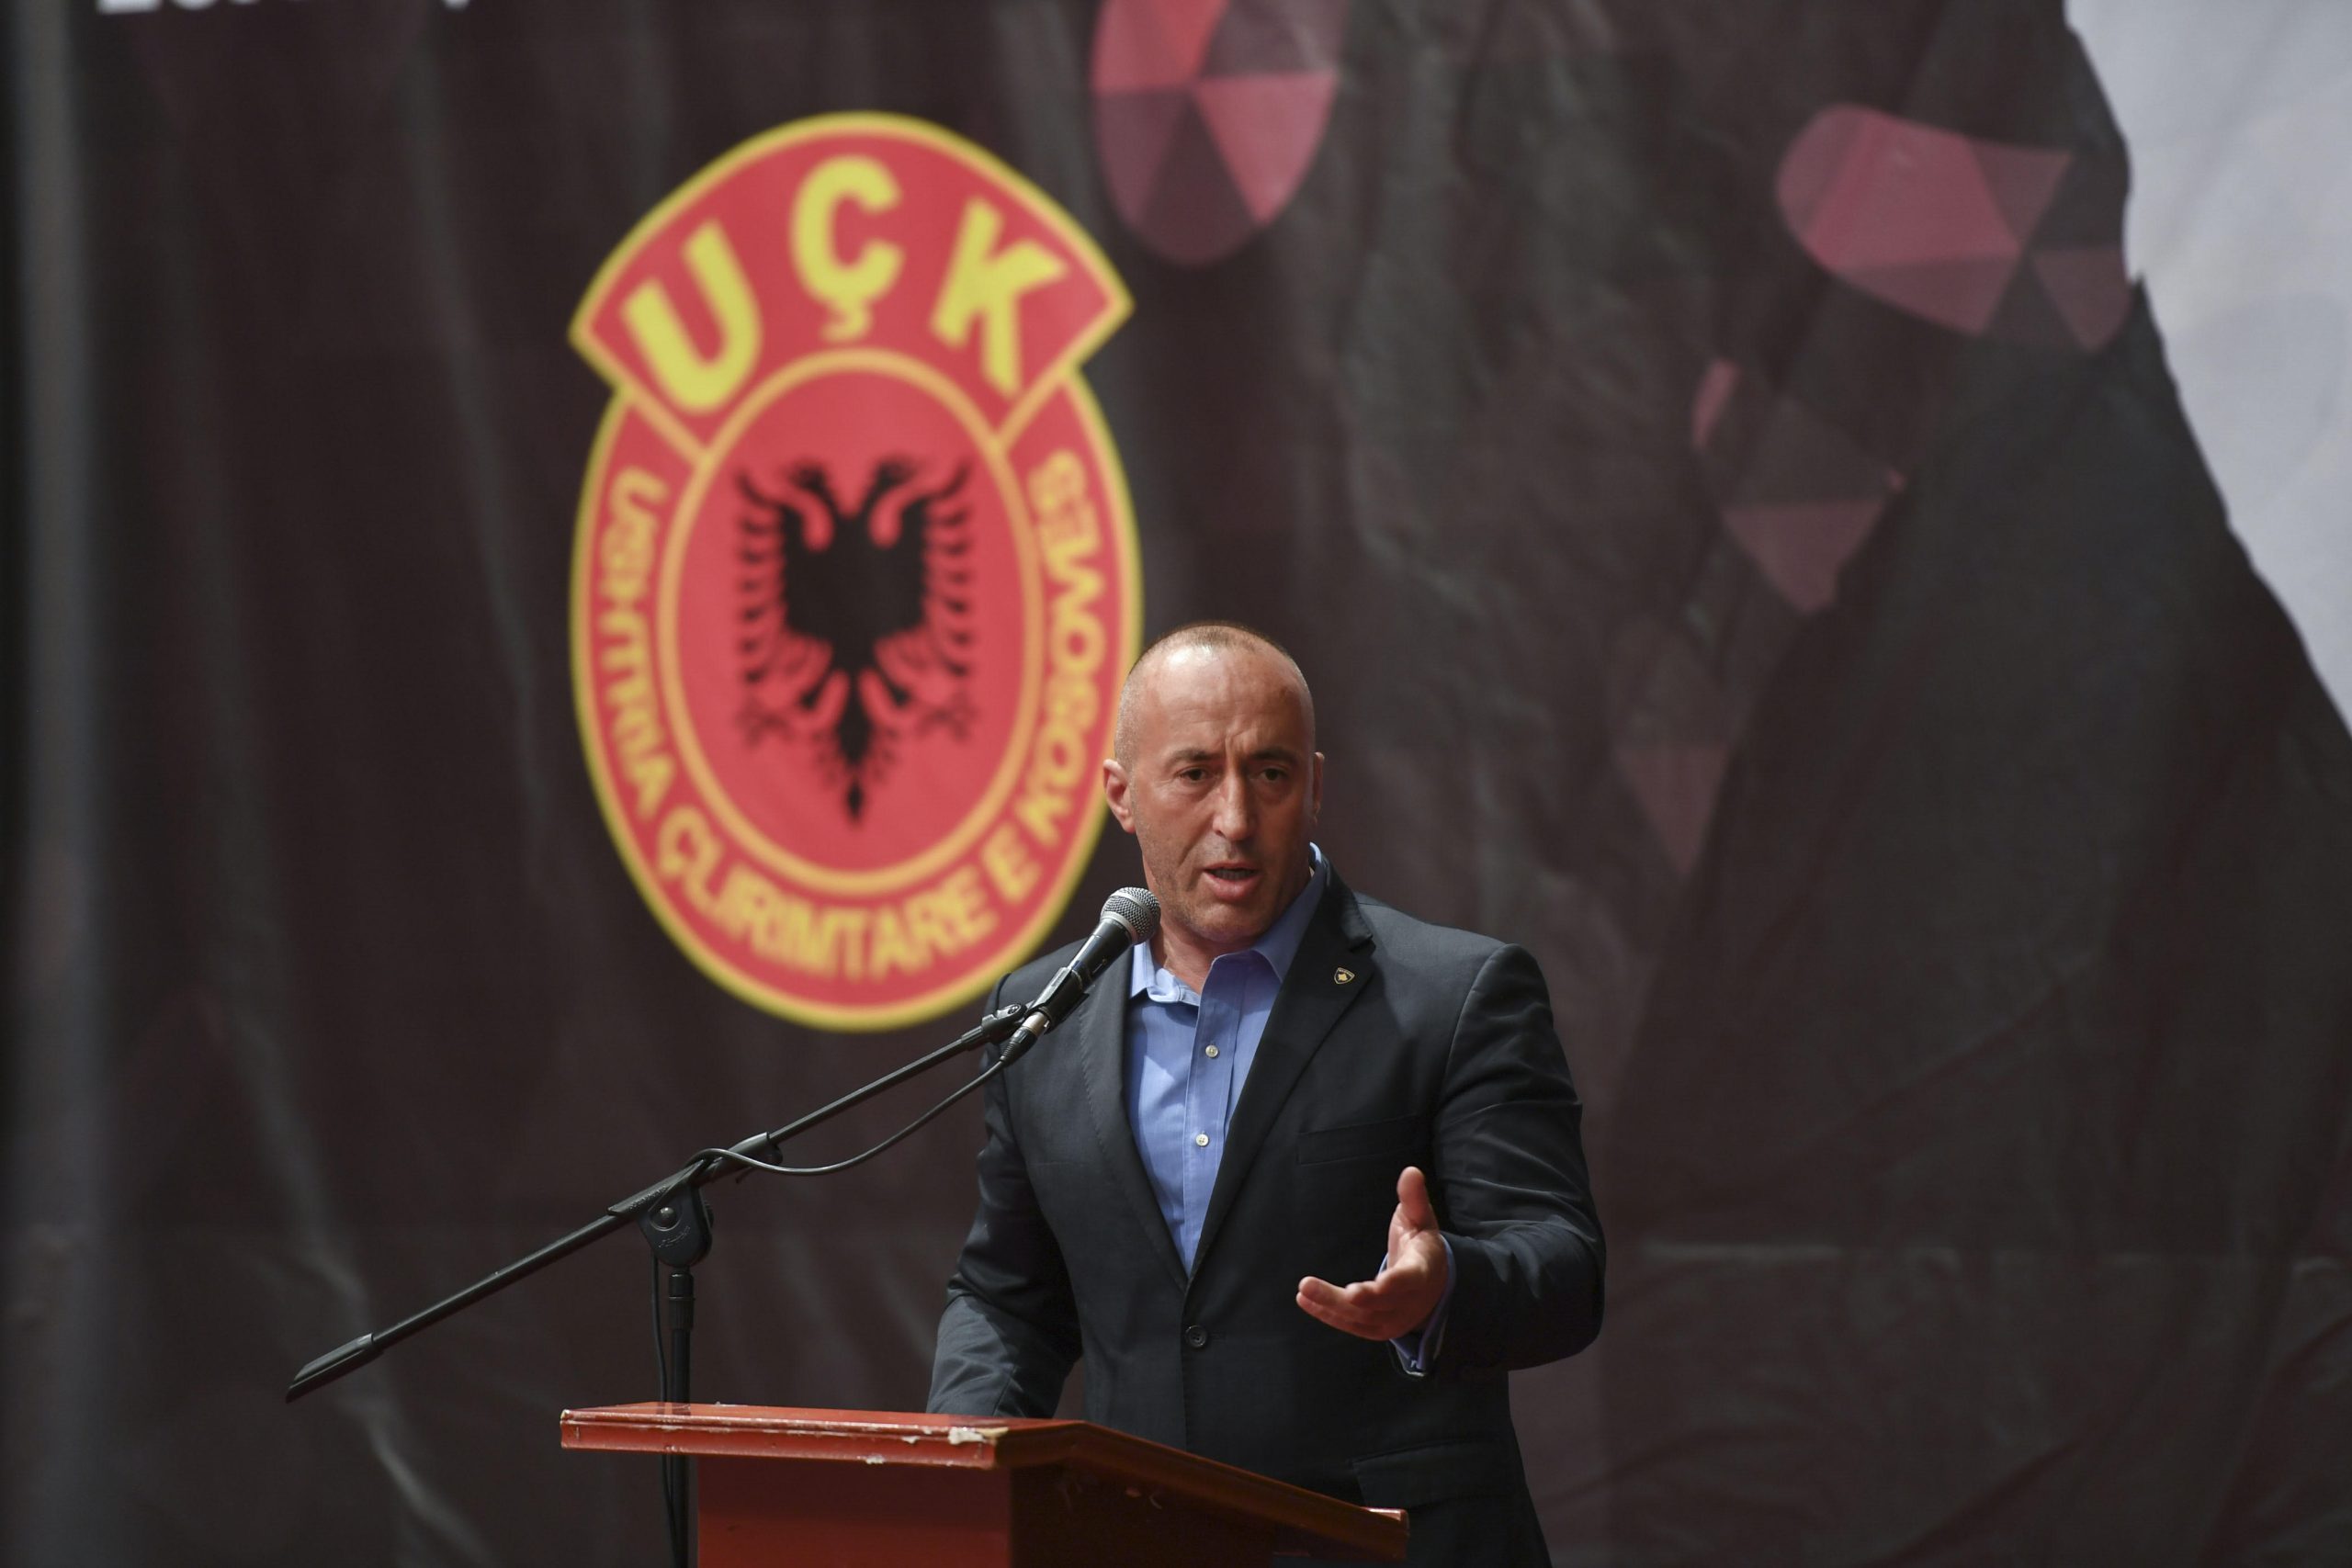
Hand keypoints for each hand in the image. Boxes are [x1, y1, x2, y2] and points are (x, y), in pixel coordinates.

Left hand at [1295, 1166, 1448, 1340]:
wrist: (1435, 1283)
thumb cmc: (1422, 1245)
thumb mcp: (1422, 1219)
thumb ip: (1413, 1198)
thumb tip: (1411, 1171)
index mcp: (1421, 1273)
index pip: (1404, 1282)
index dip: (1384, 1287)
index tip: (1356, 1290)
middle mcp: (1408, 1302)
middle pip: (1375, 1305)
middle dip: (1341, 1299)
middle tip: (1307, 1284)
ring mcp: (1394, 1319)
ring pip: (1360, 1318)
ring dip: (1328, 1306)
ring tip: (1303, 1290)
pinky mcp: (1379, 1328)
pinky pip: (1352, 1325)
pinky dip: (1328, 1315)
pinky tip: (1305, 1301)